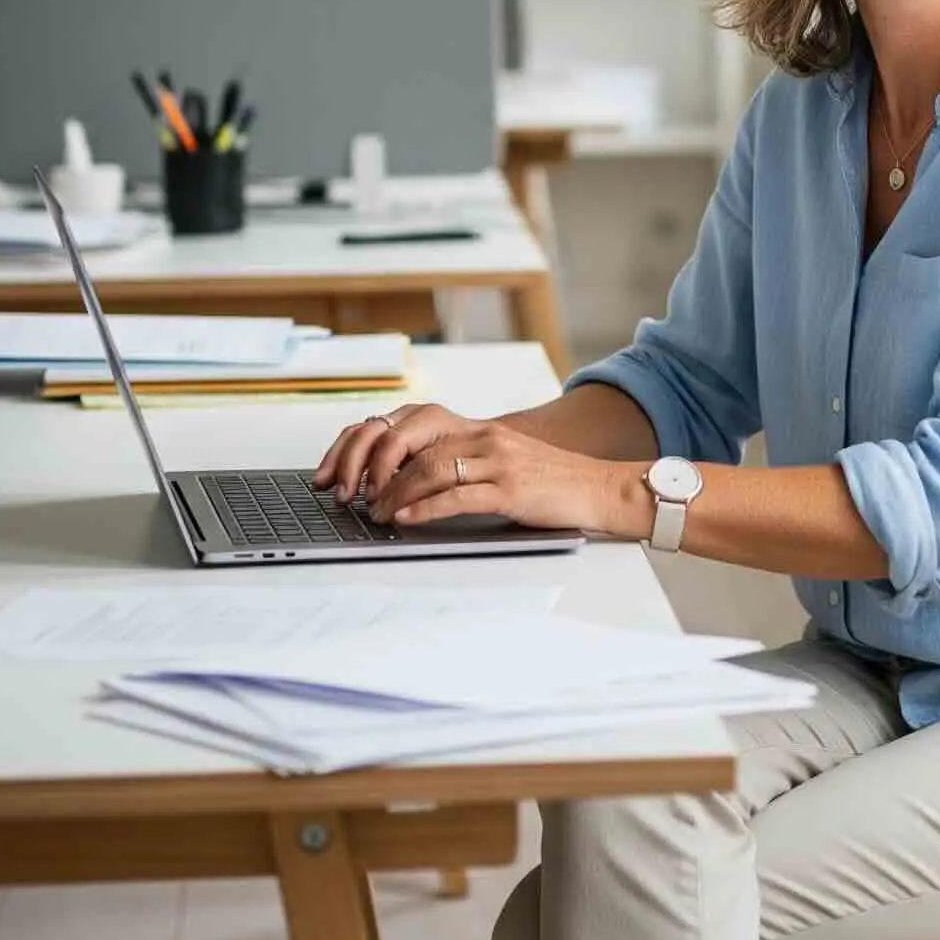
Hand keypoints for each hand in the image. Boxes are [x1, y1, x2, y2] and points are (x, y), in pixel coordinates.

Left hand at [312, 401, 629, 531]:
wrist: (600, 489)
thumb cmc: (548, 484)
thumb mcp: (499, 463)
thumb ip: (458, 464)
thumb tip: (400, 485)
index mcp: (476, 428)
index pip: (407, 421)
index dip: (366, 442)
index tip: (338, 470)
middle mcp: (484, 435)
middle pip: (411, 437)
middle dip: (370, 466)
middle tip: (349, 494)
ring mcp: (499, 460)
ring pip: (430, 466)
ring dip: (392, 493)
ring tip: (373, 513)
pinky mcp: (512, 488)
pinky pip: (459, 494)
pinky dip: (425, 507)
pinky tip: (405, 518)